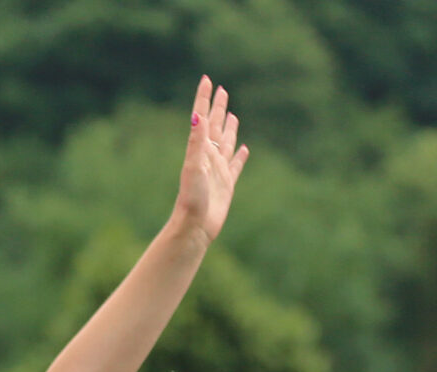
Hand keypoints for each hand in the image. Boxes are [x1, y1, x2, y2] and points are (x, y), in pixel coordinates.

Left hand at [168, 76, 248, 245]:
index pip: (203, 117)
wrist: (195, 226)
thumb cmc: (191, 198)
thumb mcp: (193, 166)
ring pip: (227, 142)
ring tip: (233, 115)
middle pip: (216, 125)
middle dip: (219, 107)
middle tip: (222, 89)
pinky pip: (236, 165)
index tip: (207, 79)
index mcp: (200, 149)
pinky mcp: (227, 184)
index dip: (204, 98)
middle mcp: (209, 156)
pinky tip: (244, 149)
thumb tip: (198, 116)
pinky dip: (241, 156)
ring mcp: (219, 170)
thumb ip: (196, 141)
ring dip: (230, 128)